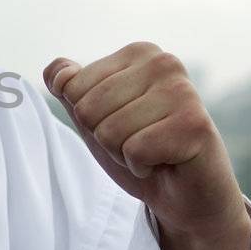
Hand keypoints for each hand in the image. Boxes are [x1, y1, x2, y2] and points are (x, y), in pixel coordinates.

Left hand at [44, 42, 248, 242]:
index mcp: (139, 53)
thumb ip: (70, 89)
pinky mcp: (194, 125)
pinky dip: (142, 167)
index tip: (123, 126)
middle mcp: (164, 62)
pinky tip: (165, 163)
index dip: (88, 120)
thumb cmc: (140, 152)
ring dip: (124, 155)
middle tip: (138, 143)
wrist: (184, 196)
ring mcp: (183, 91)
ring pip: (109, 132)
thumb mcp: (95, 118)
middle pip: (87, 109)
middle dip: (105, 139)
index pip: (71, 86)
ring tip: (153, 153)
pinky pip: (134, 151)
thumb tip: (56, 73)